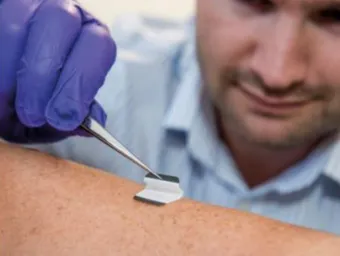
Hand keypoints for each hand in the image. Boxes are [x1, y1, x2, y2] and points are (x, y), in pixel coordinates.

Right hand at [0, 0, 115, 142]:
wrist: (4, 86)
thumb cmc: (32, 102)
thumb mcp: (50, 118)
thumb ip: (65, 122)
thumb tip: (86, 127)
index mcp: (88, 37)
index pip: (98, 45)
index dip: (82, 81)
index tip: (66, 116)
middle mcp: (63, 15)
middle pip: (61, 24)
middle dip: (45, 75)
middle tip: (34, 115)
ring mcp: (28, 6)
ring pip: (21, 24)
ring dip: (17, 71)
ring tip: (12, 107)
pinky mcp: (1, 9)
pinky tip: (2, 87)